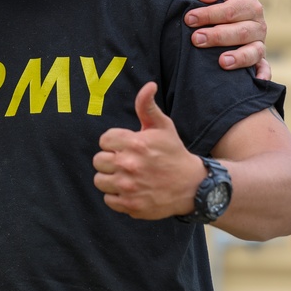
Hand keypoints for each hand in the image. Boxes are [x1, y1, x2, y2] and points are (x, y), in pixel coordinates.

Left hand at [92, 82, 203, 219]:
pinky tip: (130, 190)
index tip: (126, 146)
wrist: (192, 186)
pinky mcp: (131, 206)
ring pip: (100, 180)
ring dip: (110, 178)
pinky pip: (108, 199)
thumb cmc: (173, 153)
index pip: (104, 140)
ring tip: (125, 176)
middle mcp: (129, 165)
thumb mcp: (163, 126)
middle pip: (98, 160)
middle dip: (110, 159)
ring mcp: (129, 187)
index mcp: (135, 143)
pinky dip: (116, 196)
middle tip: (125, 161)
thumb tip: (148, 85)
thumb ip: (147, 106)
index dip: (114, 142)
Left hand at [186, 0, 270, 78]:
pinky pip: (265, 69)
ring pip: (253, 51)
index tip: (189, 19)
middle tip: (196, 39)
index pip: (231, 10)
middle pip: (241, 32)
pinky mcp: (259, 60)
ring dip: (239, 57)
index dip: (210, 14)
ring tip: (222, 61)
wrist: (228, 14)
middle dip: (217, 36)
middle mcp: (258, 25)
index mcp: (250, 5)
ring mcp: (259, 44)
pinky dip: (263, 75)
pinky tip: (256, 81)